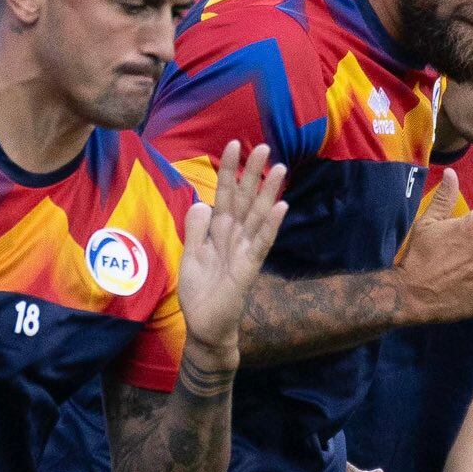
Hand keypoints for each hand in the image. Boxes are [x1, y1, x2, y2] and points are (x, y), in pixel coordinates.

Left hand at [177, 140, 288, 356]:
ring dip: (268, 192)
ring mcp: (244, 251)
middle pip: (245, 199)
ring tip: (279, 168)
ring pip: (258, 216)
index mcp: (219, 232)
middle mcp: (235, 237)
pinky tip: (282, 207)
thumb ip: (196, 229)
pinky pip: (261, 244)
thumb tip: (202, 203)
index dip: (229, 171)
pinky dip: (271, 226)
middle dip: (252, 173)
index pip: (226, 195)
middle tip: (263, 146)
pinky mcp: (248, 269)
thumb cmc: (200, 293)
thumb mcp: (190, 255)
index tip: (233, 145)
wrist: (205, 326)